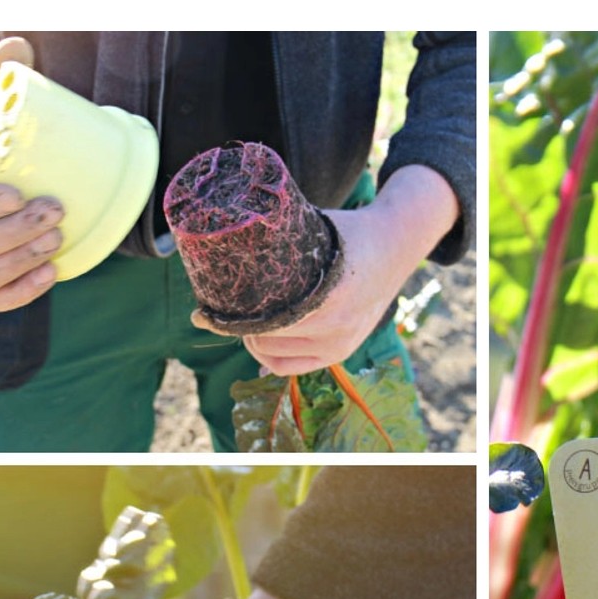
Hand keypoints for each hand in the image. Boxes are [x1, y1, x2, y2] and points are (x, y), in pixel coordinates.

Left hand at [192, 164, 458, 375]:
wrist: (396, 245)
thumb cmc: (345, 233)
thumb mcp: (309, 231)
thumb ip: (273, 249)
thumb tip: (220, 256)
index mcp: (327, 297)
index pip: (261, 320)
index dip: (226, 317)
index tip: (201, 312)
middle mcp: (335, 327)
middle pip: (263, 340)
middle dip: (237, 327)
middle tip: (220, 313)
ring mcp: (339, 345)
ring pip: (273, 357)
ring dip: (252, 342)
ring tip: (244, 323)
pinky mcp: (341, 353)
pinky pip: (292, 368)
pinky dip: (270, 359)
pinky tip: (257, 345)